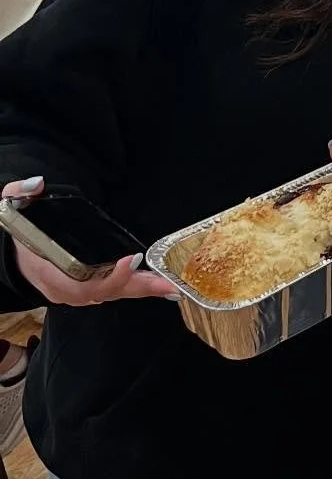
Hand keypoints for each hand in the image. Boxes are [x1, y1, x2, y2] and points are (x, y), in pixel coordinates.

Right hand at [2, 178, 172, 306]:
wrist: (10, 249)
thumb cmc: (16, 227)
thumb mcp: (11, 205)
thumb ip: (20, 193)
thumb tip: (35, 184)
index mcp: (45, 269)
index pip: (79, 283)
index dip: (107, 277)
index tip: (133, 258)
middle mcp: (61, 287)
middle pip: (102, 292)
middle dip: (135, 286)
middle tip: (166, 283)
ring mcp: (73, 293)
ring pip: (110, 294)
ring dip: (140, 289)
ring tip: (169, 286)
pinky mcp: (84, 290)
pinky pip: (111, 292)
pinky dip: (135, 289)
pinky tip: (159, 287)